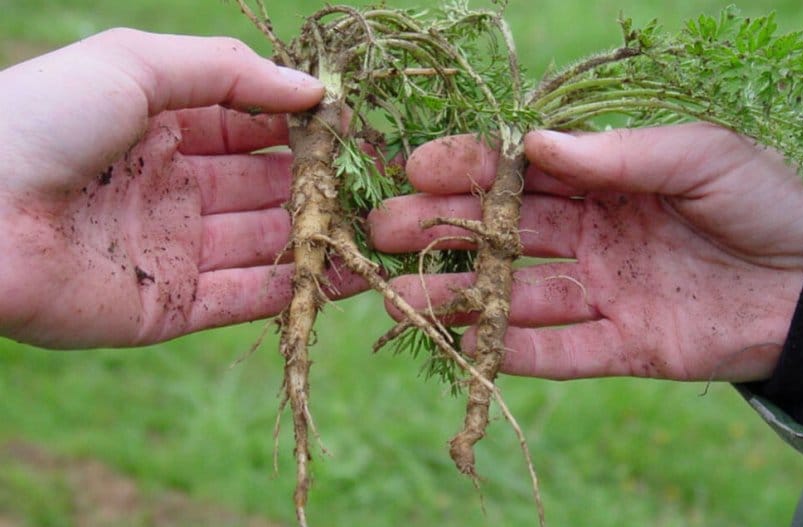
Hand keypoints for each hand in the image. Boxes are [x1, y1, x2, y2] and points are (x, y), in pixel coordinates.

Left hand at [0, 29, 365, 348]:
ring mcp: (173, 251)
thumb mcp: (134, 65)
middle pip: (265, 189)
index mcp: (162, 131)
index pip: (252, 130)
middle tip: (380, 187)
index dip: (303, 129)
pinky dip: (293, 290)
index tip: (358, 131)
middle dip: (319, 187)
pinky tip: (342, 277)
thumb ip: (228, 72)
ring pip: (264, 246)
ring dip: (317, 240)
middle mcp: (174, 190)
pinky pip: (243, 298)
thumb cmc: (40, 119)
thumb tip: (313, 89)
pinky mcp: (168, 308)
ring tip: (376, 234)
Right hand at [369, 124, 802, 381]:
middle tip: (381, 230)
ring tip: (400, 295)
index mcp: (603, 180)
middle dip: (441, 230)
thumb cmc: (766, 192)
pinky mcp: (626, 344)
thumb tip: (532, 147)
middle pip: (501, 234)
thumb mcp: (699, 154)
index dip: (466, 168)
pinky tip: (470, 349)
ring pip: (518, 295)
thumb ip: (617, 156)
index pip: (518, 172)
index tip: (414, 166)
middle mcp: (591, 234)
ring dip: (461, 297)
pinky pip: (564, 352)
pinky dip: (518, 353)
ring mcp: (604, 290)